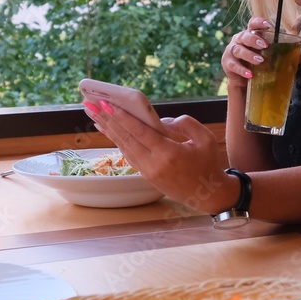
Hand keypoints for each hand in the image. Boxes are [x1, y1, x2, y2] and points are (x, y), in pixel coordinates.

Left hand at [84, 100, 236, 213]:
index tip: (108, 105)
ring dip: (109, 130)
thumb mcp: (205, 138)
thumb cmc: (208, 163)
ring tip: (95, 115)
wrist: (208, 194)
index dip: (123, 118)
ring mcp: (148, 172)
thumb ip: (185, 123)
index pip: (140, 132)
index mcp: (169, 154)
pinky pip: (129, 155)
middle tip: (92, 105)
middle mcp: (155, 164)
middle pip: (126, 139)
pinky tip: (110, 131)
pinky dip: (118, 141)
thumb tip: (161, 121)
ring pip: (124, 148)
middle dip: (108, 120)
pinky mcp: (147, 176)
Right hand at [221, 17, 272, 87]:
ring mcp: (231, 50)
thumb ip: (283, 55)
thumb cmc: (258, 63)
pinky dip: (242, 70)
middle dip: (254, 39)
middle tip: (265, 45)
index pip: (252, 24)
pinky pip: (234, 65)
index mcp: (250, 34)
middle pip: (244, 36)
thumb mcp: (269, 57)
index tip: (269, 25)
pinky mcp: (227, 63)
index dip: (259, 22)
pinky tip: (250, 74)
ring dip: (249, 55)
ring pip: (238, 50)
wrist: (244, 80)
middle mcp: (239, 40)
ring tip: (260, 60)